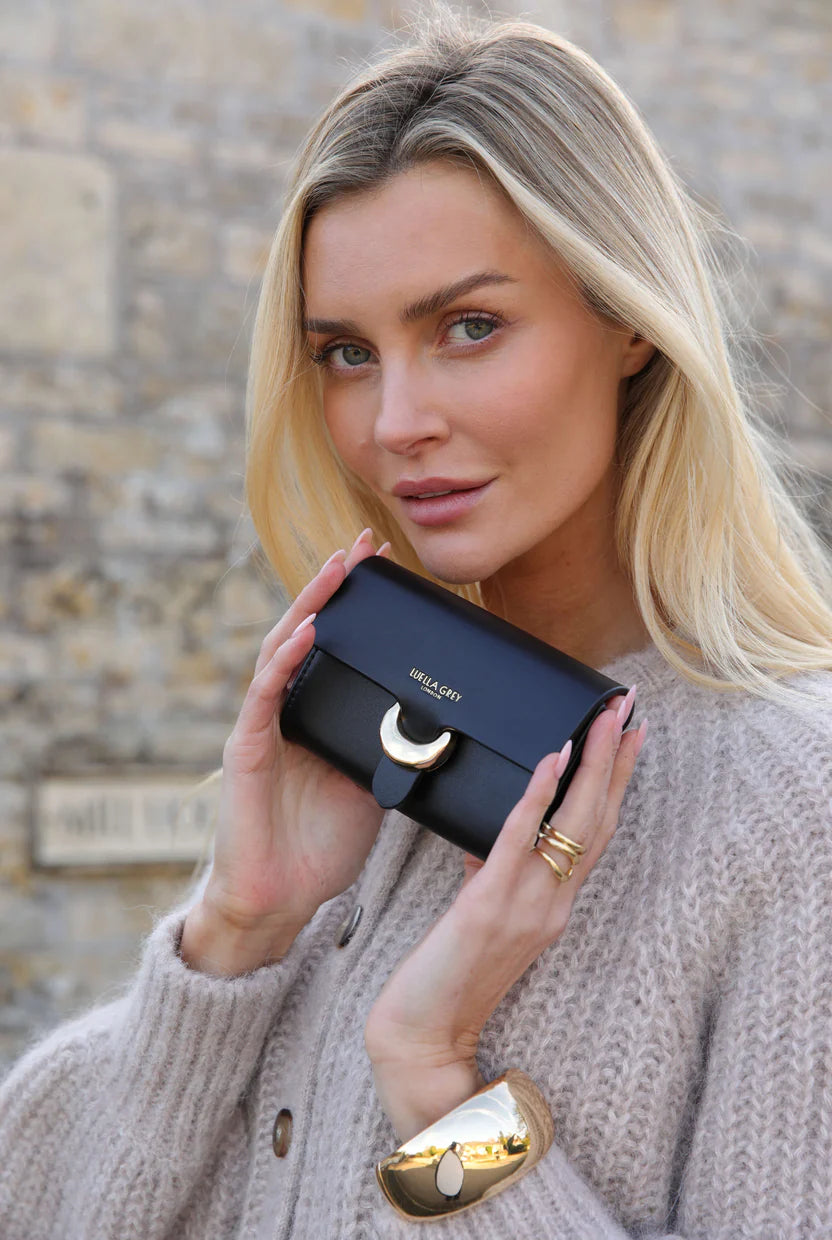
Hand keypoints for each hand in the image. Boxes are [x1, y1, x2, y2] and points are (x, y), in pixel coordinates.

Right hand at [195, 528, 393, 957]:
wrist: (282, 900)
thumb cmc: (324, 846)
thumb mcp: (375, 785)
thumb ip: (393, 747)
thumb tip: (441, 719)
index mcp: (319, 716)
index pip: (337, 646)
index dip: (357, 605)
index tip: (388, 567)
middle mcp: (288, 710)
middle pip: (307, 632)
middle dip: (334, 586)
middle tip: (364, 544)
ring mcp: (264, 725)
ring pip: (281, 648)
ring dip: (310, 605)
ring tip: (337, 567)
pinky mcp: (249, 749)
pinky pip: (266, 694)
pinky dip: (286, 659)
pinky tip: (308, 629)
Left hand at [364, 691, 645, 1141]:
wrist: (424, 1035)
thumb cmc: (449, 978)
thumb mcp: (483, 918)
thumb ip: (495, 878)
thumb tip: (487, 839)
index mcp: (554, 905)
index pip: (598, 833)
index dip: (617, 783)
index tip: (632, 737)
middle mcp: (553, 904)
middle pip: (598, 821)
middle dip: (615, 761)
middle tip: (629, 710)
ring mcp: (526, 905)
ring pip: (574, 826)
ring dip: (591, 767)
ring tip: (603, 722)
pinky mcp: (487, 905)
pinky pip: (518, 841)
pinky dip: (537, 797)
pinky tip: (549, 760)